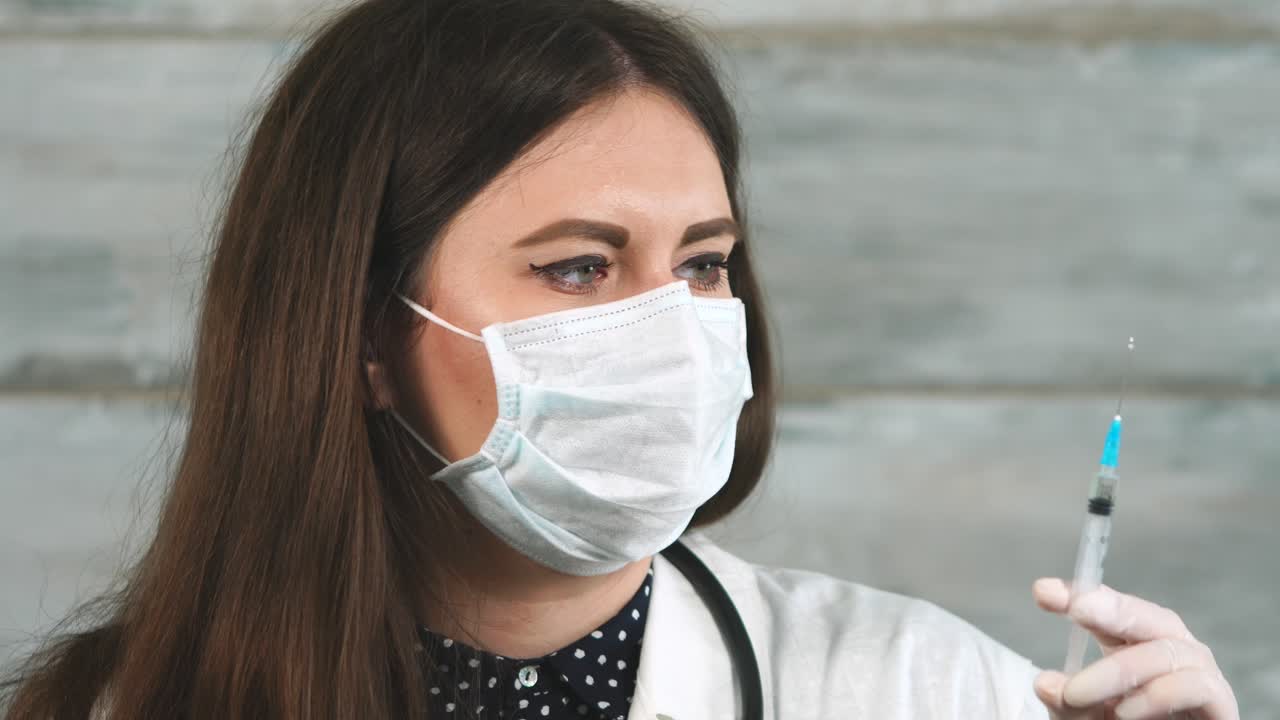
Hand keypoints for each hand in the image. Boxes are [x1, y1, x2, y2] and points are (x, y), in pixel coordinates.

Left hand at [1030, 578, 1237, 718]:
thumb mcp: (1086, 716)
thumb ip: (1068, 703)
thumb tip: (1045, 684)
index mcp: (1133, 644)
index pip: (1109, 610)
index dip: (1080, 595)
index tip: (1044, 591)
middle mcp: (1169, 651)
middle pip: (1149, 617)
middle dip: (1113, 609)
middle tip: (1079, 609)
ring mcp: (1197, 674)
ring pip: (1167, 651)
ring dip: (1120, 670)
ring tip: (1077, 693)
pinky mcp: (1219, 703)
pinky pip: (1197, 686)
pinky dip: (1157, 695)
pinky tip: (1124, 711)